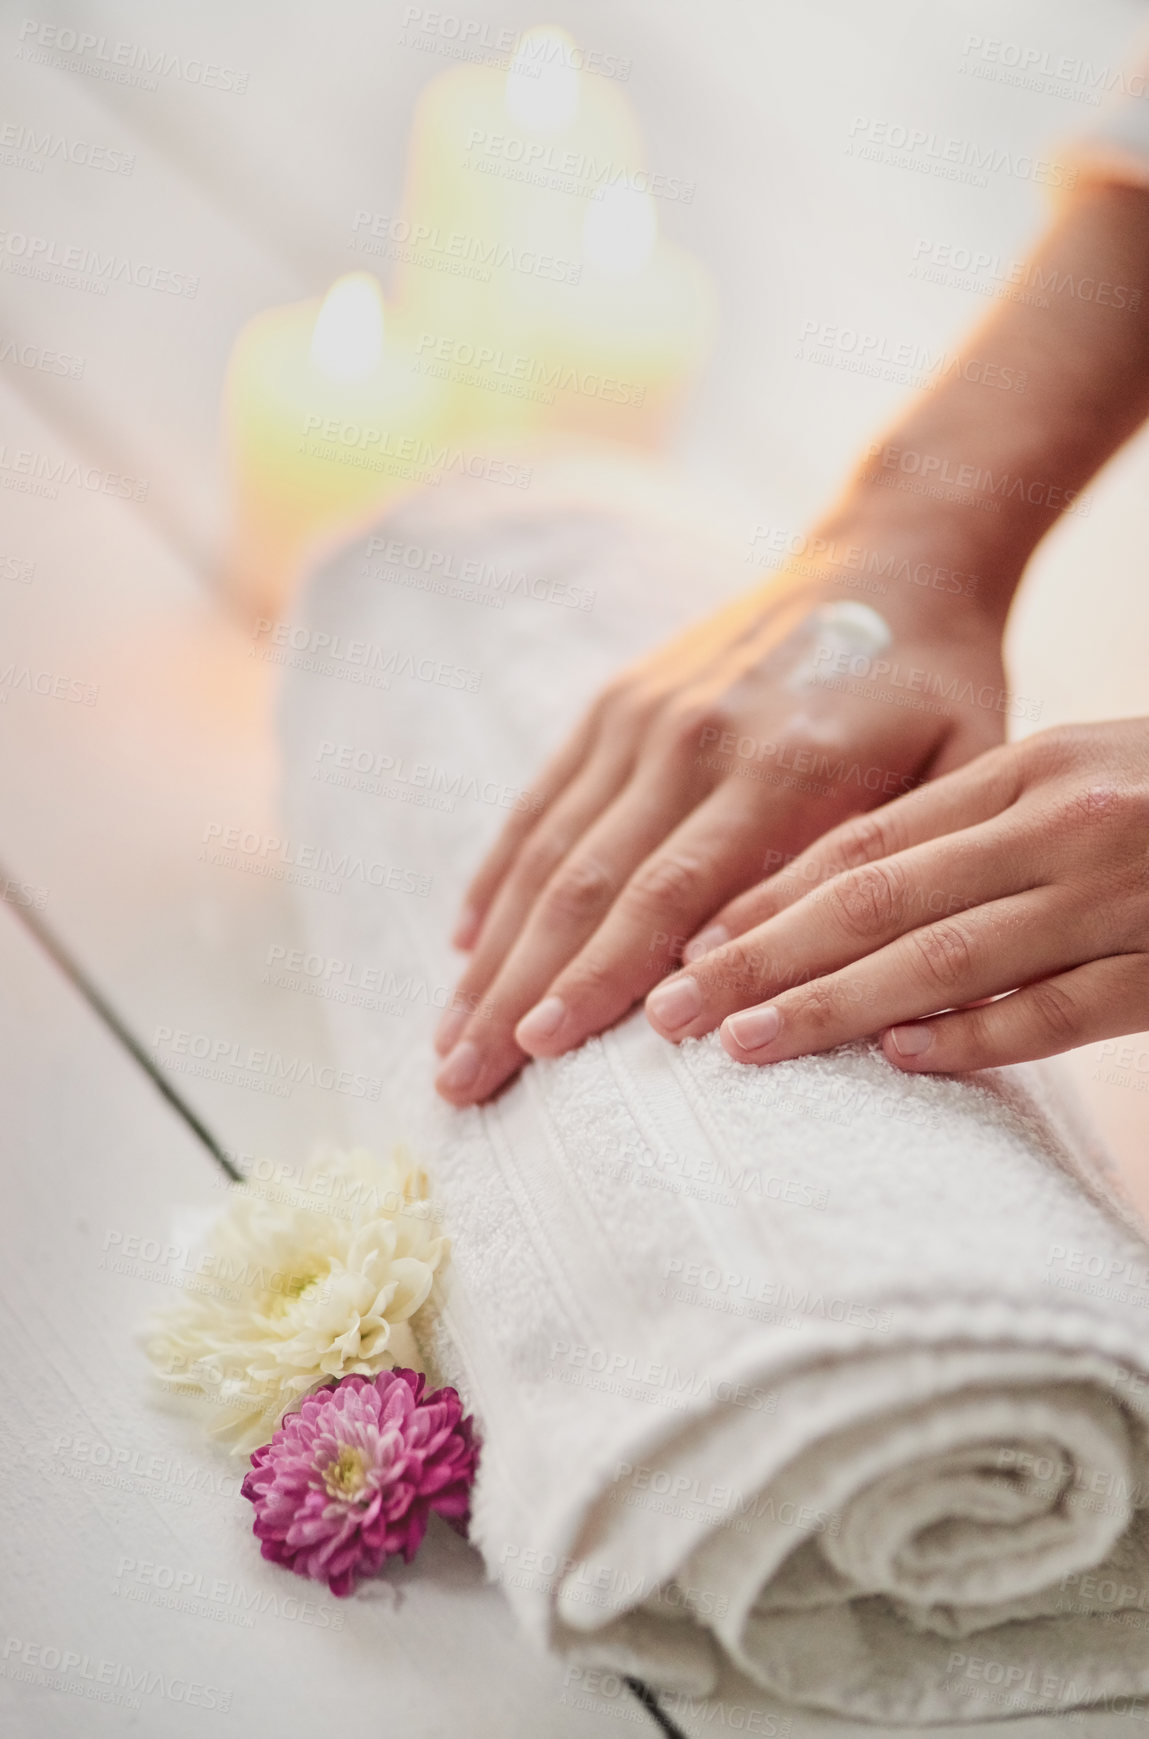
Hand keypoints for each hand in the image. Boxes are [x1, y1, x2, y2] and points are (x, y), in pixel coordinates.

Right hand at [434, 516, 1013, 1105]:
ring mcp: (642, 717)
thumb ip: (896, 872)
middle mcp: (694, 740)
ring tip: (449, 1040)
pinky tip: (466, 945)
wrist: (892, 555)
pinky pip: (543, 800)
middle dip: (516, 993)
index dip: (600, 976)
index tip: (540, 1054)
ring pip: (548, 852)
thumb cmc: (939, 686)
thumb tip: (824, 991)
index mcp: (783, 767)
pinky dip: (499, 876)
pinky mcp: (616, 704)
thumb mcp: (964, 771)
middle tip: (460, 1081)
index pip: (670, 893)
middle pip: (584, 886)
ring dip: (492, 953)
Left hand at [642, 719, 1148, 1072]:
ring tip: (745, 1043)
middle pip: (879, 896)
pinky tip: (900, 1059)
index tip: (687, 944)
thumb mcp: (1069, 774)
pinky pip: (1061, 1005)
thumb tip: (835, 897)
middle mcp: (1062, 821)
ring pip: (950, 954)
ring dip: (837, 1004)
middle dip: (764, 958)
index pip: (867, 838)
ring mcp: (1120, 893)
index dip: (769, 896)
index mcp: (1028, 766)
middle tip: (672, 1010)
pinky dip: (978, 1034)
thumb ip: (970, 824)